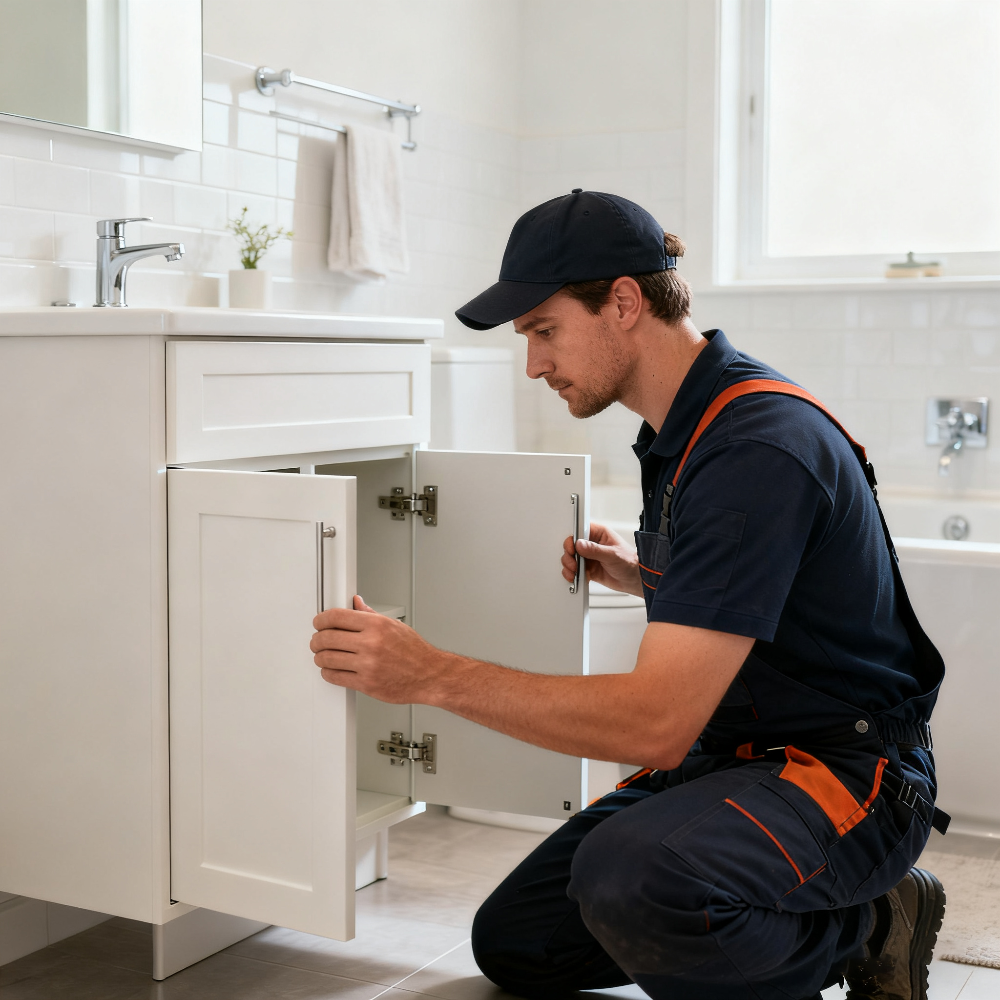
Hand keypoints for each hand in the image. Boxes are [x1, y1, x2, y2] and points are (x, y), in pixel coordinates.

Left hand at [311, 595, 450, 702]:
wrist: (429, 675)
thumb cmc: (415, 652)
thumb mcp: (394, 625)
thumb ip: (370, 615)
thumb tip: (356, 604)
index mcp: (377, 625)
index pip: (336, 617)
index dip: (321, 619)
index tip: (318, 622)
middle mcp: (371, 643)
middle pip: (327, 637)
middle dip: (317, 639)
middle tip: (317, 640)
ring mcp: (367, 665)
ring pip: (327, 658)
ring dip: (319, 656)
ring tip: (322, 655)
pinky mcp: (366, 684)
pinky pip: (335, 677)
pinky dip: (327, 672)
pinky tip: (331, 669)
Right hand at [561, 522, 642, 596]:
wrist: (635, 580)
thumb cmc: (630, 562)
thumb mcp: (612, 554)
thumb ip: (595, 550)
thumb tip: (579, 544)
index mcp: (599, 534)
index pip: (580, 530)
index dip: (573, 538)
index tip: (571, 548)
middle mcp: (593, 544)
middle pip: (572, 545)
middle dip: (569, 555)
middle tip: (573, 563)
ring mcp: (590, 557)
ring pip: (571, 558)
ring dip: (569, 565)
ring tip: (574, 572)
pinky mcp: (588, 569)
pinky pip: (575, 570)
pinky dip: (572, 574)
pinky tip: (575, 577)